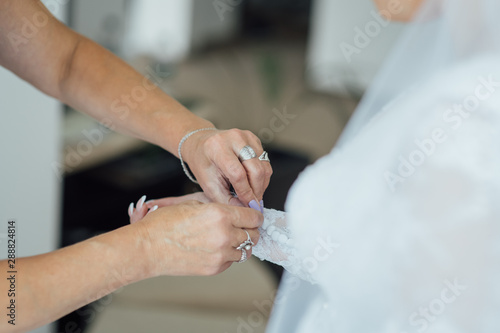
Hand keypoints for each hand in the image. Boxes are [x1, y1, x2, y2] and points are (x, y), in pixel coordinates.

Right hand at [127, 195, 261, 275]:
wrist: (147, 247)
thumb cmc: (164, 223)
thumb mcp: (193, 204)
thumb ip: (217, 208)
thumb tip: (233, 211)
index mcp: (220, 214)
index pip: (254, 217)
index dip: (255, 216)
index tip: (254, 217)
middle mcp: (224, 235)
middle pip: (254, 234)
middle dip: (251, 230)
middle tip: (245, 227)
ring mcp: (221, 254)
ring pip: (246, 250)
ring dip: (241, 244)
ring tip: (229, 238)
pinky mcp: (215, 268)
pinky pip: (232, 260)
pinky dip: (229, 254)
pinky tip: (216, 248)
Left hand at [181, 129, 271, 209]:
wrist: (202, 145)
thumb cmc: (204, 164)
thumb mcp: (209, 185)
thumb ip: (226, 200)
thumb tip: (245, 209)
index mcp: (218, 148)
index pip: (238, 173)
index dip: (246, 193)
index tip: (250, 206)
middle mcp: (234, 138)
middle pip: (255, 169)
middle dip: (257, 190)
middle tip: (254, 203)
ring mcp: (246, 137)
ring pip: (264, 166)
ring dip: (262, 184)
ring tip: (253, 194)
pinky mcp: (254, 139)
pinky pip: (265, 161)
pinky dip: (262, 176)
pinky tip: (253, 182)